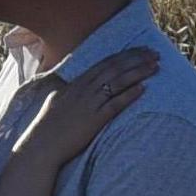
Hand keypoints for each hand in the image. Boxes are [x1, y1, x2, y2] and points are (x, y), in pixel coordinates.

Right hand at [25, 43, 157, 162]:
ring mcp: (89, 104)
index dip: (124, 55)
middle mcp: (83, 90)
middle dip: (136, 59)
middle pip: (114, 68)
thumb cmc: (46, 126)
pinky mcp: (94, 120)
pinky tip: (143, 88)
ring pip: (117, 82)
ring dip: (138, 72)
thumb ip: (67, 91)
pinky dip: (129, 95)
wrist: (40, 145)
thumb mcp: (55, 100)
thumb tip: (72, 85)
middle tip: (154, 53)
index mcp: (75, 84)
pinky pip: (115, 104)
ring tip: (155, 66)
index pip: (104, 63)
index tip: (140, 50)